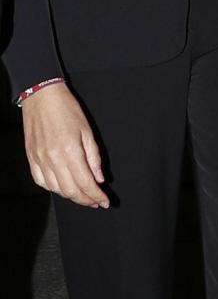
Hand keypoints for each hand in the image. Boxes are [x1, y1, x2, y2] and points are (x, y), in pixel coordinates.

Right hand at [22, 84, 108, 207]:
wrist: (42, 97)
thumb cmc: (66, 110)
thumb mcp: (87, 131)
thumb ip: (94, 157)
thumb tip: (99, 178)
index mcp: (70, 152)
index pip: (86, 183)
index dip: (97, 196)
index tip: (104, 202)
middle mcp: (53, 159)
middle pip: (71, 191)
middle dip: (86, 200)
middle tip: (95, 202)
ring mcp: (40, 160)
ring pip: (56, 189)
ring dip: (71, 196)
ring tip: (82, 195)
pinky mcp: (31, 158)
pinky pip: (41, 181)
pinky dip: (53, 188)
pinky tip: (62, 187)